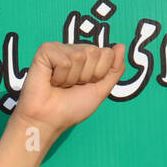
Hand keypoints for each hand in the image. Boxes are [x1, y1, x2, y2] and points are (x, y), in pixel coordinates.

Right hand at [11, 42, 125, 141]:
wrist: (49, 120)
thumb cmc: (70, 109)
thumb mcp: (100, 91)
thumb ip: (114, 70)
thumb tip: (121, 46)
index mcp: (87, 58)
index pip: (107, 53)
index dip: (99, 74)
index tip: (84, 85)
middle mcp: (73, 50)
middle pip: (95, 52)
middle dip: (86, 76)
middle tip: (70, 86)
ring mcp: (59, 49)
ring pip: (80, 56)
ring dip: (71, 78)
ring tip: (59, 85)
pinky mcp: (45, 51)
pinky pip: (65, 60)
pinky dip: (60, 76)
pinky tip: (51, 81)